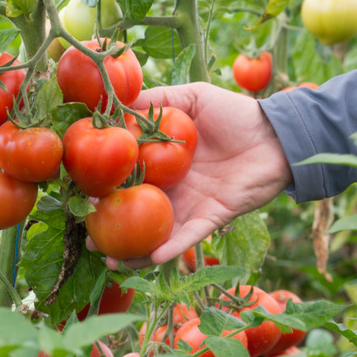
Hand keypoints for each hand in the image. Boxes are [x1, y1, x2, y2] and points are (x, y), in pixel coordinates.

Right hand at [87, 82, 293, 268]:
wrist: (277, 134)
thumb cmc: (236, 113)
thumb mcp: (193, 97)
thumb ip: (159, 100)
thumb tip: (118, 101)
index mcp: (165, 160)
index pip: (128, 174)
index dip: (105, 183)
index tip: (79, 190)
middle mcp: (175, 186)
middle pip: (137, 209)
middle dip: (112, 225)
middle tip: (87, 235)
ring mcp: (193, 204)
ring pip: (158, 232)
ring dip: (135, 249)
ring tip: (110, 258)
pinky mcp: (213, 217)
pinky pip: (189, 236)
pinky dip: (171, 248)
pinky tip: (150, 258)